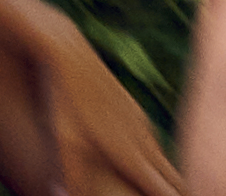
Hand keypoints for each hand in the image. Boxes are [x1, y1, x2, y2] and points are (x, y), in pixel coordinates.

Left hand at [46, 21, 177, 195]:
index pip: (164, 191)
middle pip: (172, 177)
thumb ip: (73, 177)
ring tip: (148, 183)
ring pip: (162, 158)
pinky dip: (153, 157)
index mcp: (132, 155)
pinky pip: (152, 141)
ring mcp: (140, 122)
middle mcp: (143, 140)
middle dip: (169, 191)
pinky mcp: (133, 108)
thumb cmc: (65, 102)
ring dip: (161, 174)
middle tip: (152, 192)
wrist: (70, 54)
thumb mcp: (66, 143)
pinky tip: (141, 159)